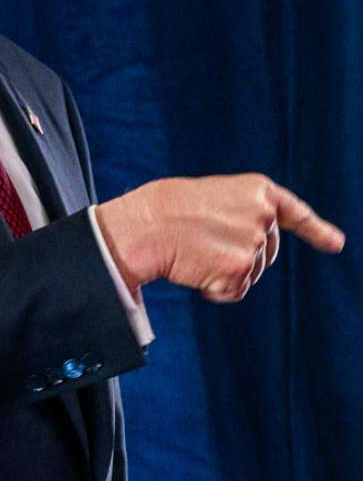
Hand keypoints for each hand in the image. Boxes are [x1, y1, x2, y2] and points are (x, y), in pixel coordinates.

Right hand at [94, 174, 344, 302]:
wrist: (143, 225)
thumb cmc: (165, 208)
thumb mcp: (211, 196)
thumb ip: (240, 213)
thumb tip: (253, 256)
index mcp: (256, 189)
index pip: (293, 212)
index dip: (317, 230)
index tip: (336, 244)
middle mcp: (263, 215)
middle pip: (268, 251)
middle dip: (242, 255)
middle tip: (203, 244)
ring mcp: (254, 243)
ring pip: (251, 273)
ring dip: (225, 272)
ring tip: (193, 252)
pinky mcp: (240, 270)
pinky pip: (236, 292)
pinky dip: (215, 289)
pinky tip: (195, 272)